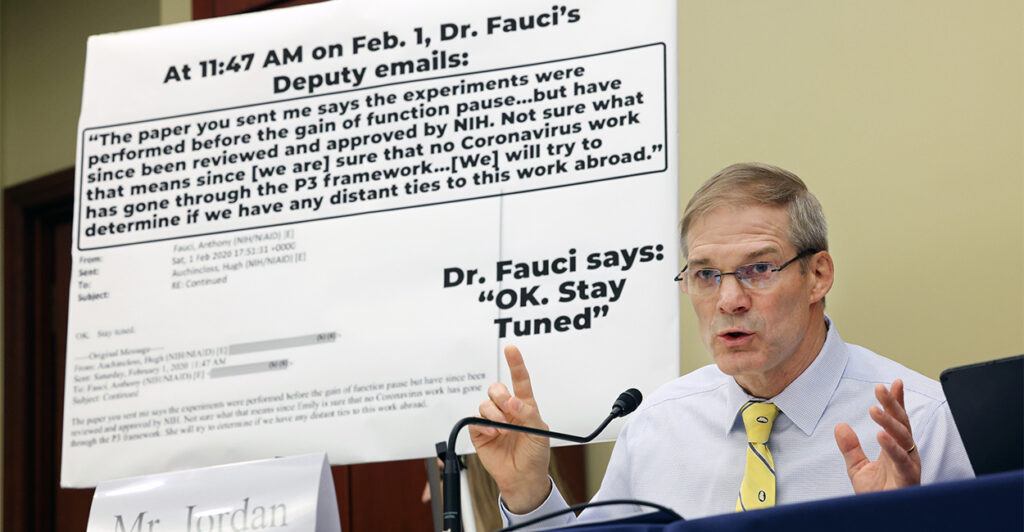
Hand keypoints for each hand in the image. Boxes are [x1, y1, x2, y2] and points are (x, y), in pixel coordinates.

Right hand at [468, 345, 551, 512]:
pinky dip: (484, 425)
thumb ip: (527, 413)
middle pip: (496, 389)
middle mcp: (507, 410)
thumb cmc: (535, 455)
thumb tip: (513, 401)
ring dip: (494, 413)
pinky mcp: (480, 433)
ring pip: (485, 404)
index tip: (511, 349)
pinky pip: (475, 421)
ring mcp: (493, 421)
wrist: (523, 478)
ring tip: (503, 428)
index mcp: (524, 406)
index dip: (515, 363)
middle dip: (500, 394)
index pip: (520, 380)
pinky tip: (494, 433)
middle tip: (508, 407)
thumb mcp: (540, 431)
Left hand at [834, 379, 920, 492]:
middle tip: (880, 388)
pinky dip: (892, 446)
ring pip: (903, 437)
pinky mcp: (908, 478)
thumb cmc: (877, 495)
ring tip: (874, 408)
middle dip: (892, 404)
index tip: (893, 383)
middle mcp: (905, 453)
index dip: (895, 402)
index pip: (896, 420)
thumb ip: (850, 447)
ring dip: (889, 421)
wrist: (882, 518)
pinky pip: (902, 460)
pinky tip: (881, 434)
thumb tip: (840, 426)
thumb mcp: (858, 468)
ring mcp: (908, 464)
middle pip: (901, 423)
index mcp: (895, 448)